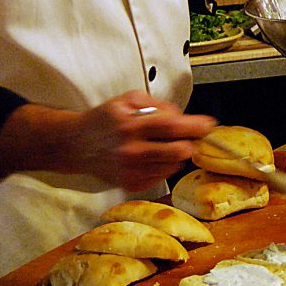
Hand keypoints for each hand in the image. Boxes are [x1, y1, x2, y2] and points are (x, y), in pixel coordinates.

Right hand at [73, 92, 215, 190]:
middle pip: (178, 151)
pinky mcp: (130, 184)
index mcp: (131, 125)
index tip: (208, 124)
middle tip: (188, 135)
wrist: (76, 144)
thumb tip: (181, 116)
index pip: (172, 126)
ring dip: (177, 153)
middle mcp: (131, 151)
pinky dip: (164, 165)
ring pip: (173, 165)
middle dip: (190, 141)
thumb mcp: (127, 100)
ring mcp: (131, 171)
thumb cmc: (104, 120)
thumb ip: (156, 104)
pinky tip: (152, 155)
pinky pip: (162, 176)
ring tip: (162, 143)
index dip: (195, 125)